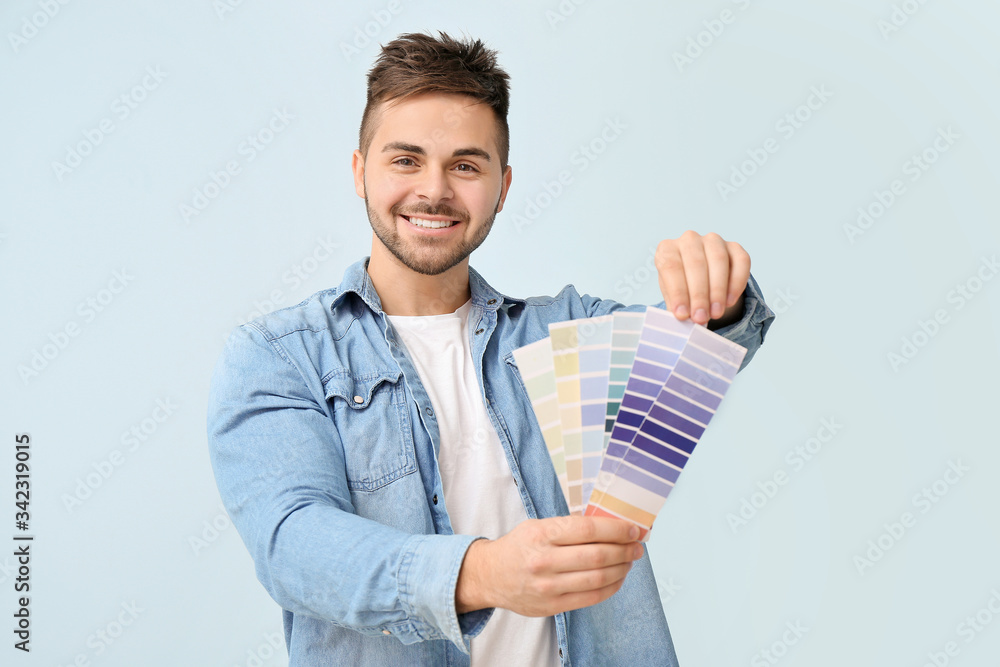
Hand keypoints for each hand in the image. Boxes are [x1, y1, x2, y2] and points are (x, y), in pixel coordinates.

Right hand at [455, 516, 642, 616]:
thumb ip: (569, 526)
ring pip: (598, 578)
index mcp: (541, 534)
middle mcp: (544, 561)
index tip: (633, 528)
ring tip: (630, 560)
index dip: (616, 529)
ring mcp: (548, 586)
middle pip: (598, 555)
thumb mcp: (537, 526)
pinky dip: (611, 587)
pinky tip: (618, 578)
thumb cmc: (519, 546)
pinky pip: (591, 598)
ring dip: (622, 568)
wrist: (490, 576)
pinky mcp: (552, 606)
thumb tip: (609, 524)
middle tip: (638, 545)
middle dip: (625, 549)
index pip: (588, 530)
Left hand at [654, 231, 749, 326]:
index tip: (682, 314)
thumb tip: (684, 320)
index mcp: (667, 248)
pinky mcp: (734, 247)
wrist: (701, 279)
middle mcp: (689, 239)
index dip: (677, 292)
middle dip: (699, 295)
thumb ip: (676, 305)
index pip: (671, 267)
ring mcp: (713, 240)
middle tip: (700, 317)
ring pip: (719, 260)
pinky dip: (736, 283)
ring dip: (717, 290)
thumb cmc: (682, 286)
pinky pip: (741, 261)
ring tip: (716, 312)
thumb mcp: (673, 295)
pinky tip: (730, 301)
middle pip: (695, 264)